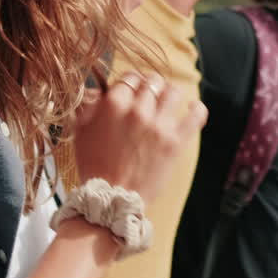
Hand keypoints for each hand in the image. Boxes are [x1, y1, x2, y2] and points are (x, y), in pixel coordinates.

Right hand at [72, 71, 207, 202]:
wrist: (112, 199)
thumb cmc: (94, 166)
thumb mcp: (81, 132)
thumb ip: (88, 106)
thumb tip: (97, 89)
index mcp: (113, 104)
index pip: (130, 77)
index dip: (132, 83)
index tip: (133, 91)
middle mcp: (137, 110)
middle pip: (152, 82)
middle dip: (150, 87)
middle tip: (149, 97)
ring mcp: (159, 125)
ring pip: (173, 92)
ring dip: (170, 94)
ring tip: (167, 102)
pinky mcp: (175, 142)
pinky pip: (195, 115)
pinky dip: (196, 109)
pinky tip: (192, 108)